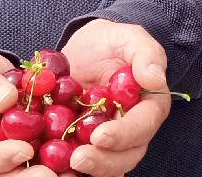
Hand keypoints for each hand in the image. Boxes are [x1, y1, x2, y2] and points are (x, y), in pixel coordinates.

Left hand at [60, 19, 172, 176]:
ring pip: (105, 167)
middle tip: (78, 158)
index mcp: (148, 106)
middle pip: (126, 156)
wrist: (81, 53)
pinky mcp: (82, 147)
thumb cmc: (109, 44)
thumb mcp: (128, 37)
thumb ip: (146, 53)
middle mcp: (131, 131)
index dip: (124, 134)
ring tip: (63, 164)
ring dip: (87, 170)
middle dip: (103, 161)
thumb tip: (154, 79)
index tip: (100, 135)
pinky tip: (47, 166)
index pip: (144, 126)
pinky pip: (78, 166)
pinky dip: (65, 169)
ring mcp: (106, 143)